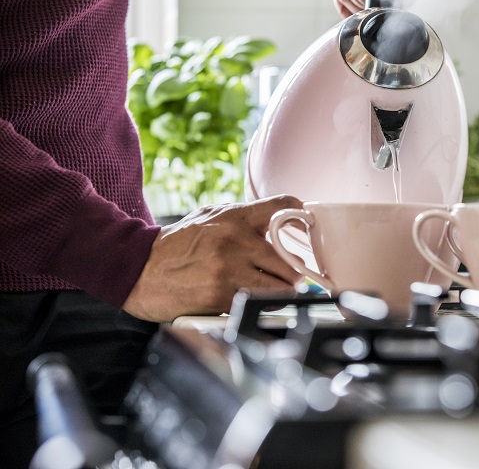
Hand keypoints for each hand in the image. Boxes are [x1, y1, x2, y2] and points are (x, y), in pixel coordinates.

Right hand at [123, 195, 304, 321]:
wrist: (139, 269)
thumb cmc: (179, 245)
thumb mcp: (211, 216)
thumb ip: (245, 218)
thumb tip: (281, 224)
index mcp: (234, 216)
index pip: (284, 207)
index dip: (302, 219)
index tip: (306, 233)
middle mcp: (234, 240)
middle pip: (290, 260)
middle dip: (293, 273)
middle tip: (291, 277)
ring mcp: (228, 270)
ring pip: (281, 288)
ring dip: (282, 293)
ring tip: (273, 291)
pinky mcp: (221, 296)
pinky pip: (258, 305)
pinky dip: (261, 306)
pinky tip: (250, 300)